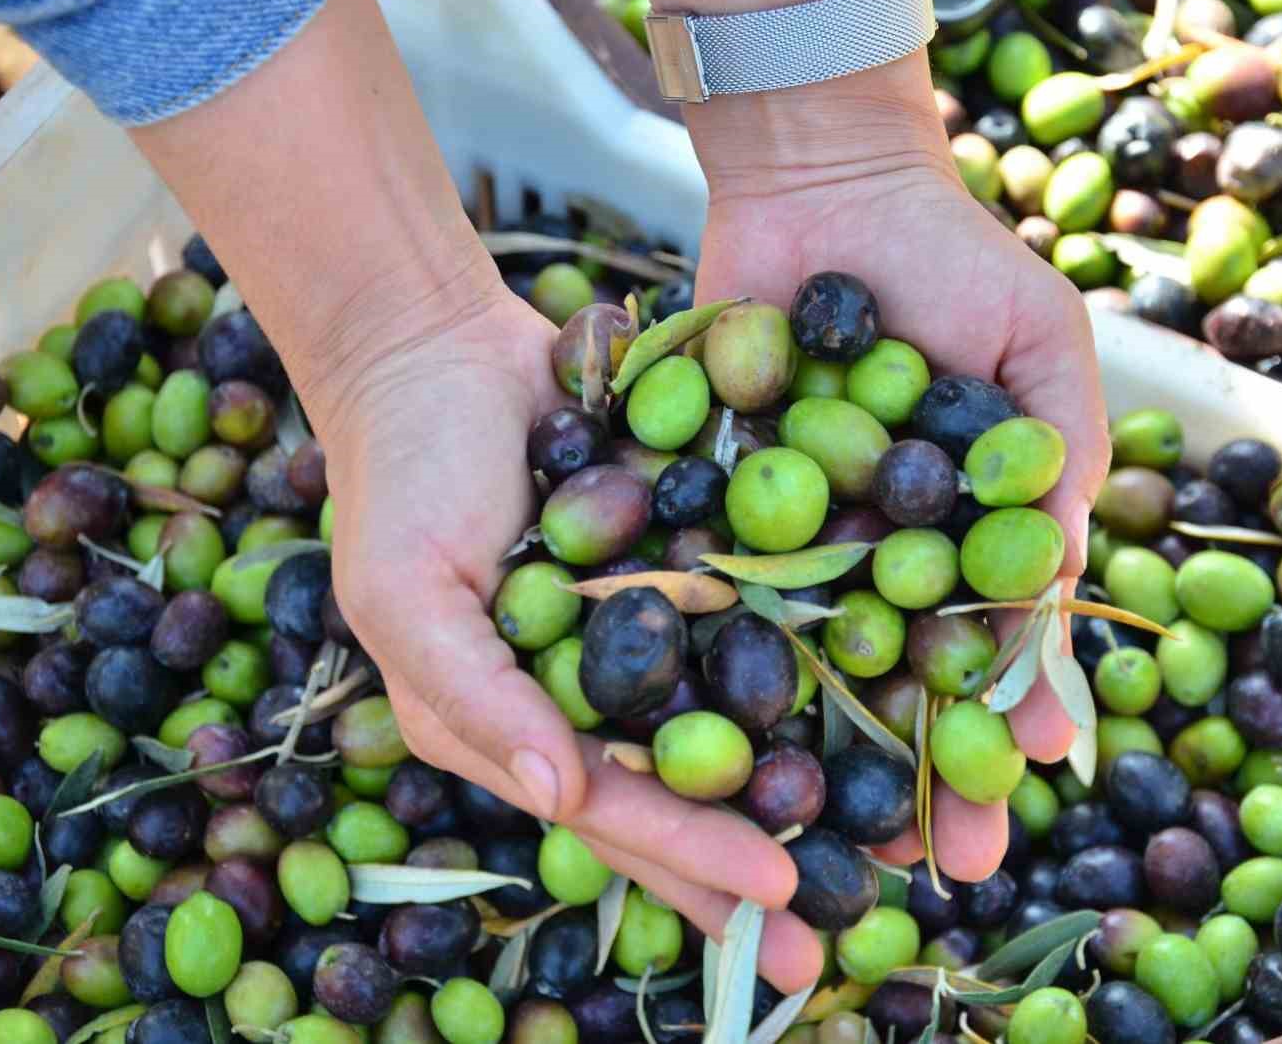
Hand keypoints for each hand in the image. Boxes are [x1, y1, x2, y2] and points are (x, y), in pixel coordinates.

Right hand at [303, 286, 822, 991]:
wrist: (438, 348)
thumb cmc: (402, 479)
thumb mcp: (407, 594)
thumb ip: (477, 700)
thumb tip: (563, 800)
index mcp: (512, 727)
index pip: (613, 808)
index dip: (691, 857)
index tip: (777, 893)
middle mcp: (585, 699)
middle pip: (685, 793)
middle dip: (753, 863)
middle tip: (840, 933)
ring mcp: (641, 638)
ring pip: (731, 726)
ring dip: (800, 785)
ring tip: (879, 847)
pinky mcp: (684, 573)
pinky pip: (750, 628)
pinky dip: (808, 670)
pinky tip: (876, 704)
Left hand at [686, 58, 1111, 881]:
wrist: (823, 185)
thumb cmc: (952, 262)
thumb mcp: (1039, 351)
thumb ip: (1054, 464)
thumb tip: (1067, 596)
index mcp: (959, 539)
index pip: (988, 654)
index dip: (1005, 724)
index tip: (1020, 791)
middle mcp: (873, 557)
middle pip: (894, 687)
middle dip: (916, 777)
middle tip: (928, 869)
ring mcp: (786, 542)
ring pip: (800, 670)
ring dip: (816, 758)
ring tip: (823, 845)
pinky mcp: (704, 510)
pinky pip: (711, 594)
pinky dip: (713, 663)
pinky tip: (716, 743)